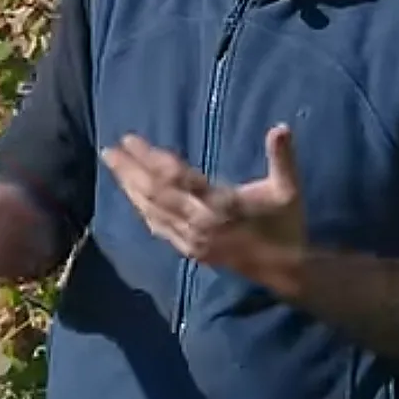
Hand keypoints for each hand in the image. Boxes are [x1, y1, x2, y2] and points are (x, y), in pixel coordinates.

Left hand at [100, 125, 305, 292]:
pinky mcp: (190, 251)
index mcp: (220, 205)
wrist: (284, 271)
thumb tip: (281, 127)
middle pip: (155, 193)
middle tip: (109, 149)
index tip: (131, 140)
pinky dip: (142, 210)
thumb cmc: (285, 224)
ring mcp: (192, 240)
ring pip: (152, 211)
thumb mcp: (289, 189)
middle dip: (130, 170)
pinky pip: (158, 228)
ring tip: (113, 166)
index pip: (176, 178)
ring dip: (130, 188)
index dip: (151, 158)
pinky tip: (132, 198)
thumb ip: (283, 158)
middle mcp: (200, 223)